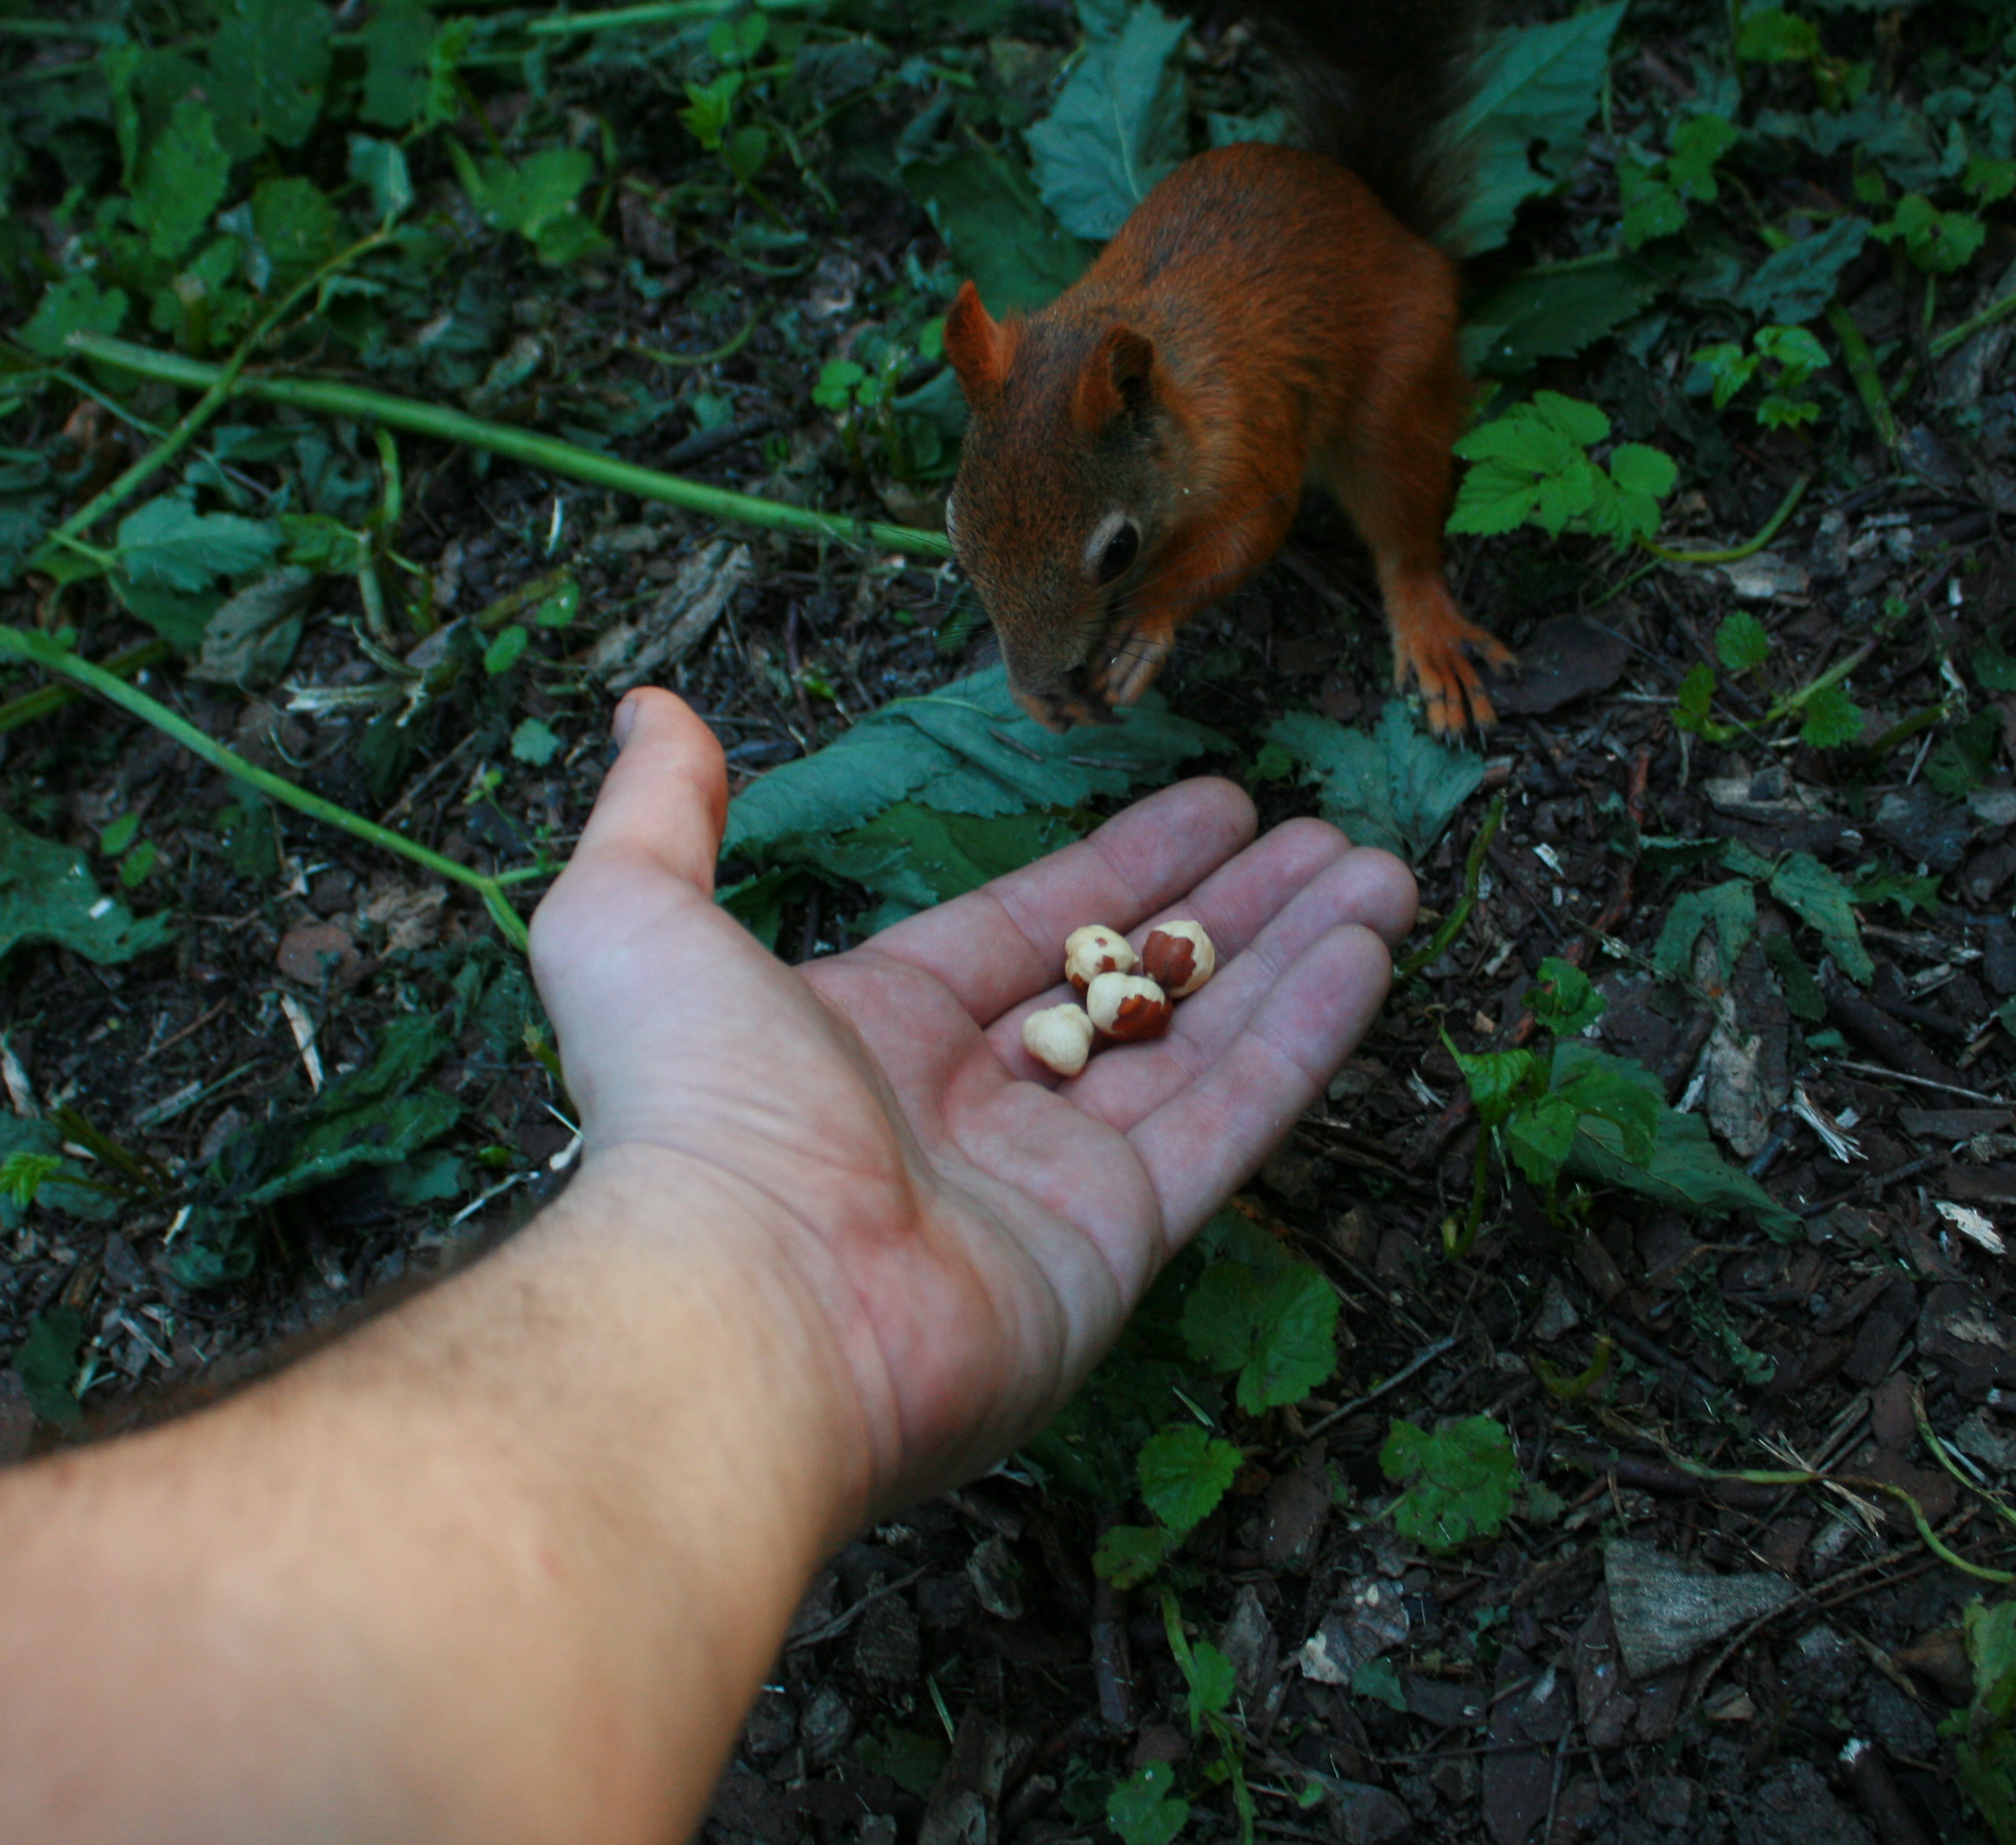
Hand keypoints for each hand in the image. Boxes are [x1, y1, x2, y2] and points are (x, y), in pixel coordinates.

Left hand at [529, 689, 1415, 1514]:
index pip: (1030, 926)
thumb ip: (660, 814)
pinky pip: (1230, 1119)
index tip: (1222, 804)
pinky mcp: (1119, 1245)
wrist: (742, 1308)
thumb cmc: (687, 1110)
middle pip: (1134, 983)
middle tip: (1328, 839)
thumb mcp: (632, 919)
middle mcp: (973, 1108)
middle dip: (1236, 907)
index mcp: (875, 1031)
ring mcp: (1052, 1183)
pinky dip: (1305, 1033)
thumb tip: (650, 708)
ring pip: (1202, 1042)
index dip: (1129, 862)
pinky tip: (1368, 950)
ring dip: (1296, 953)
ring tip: (1382, 872)